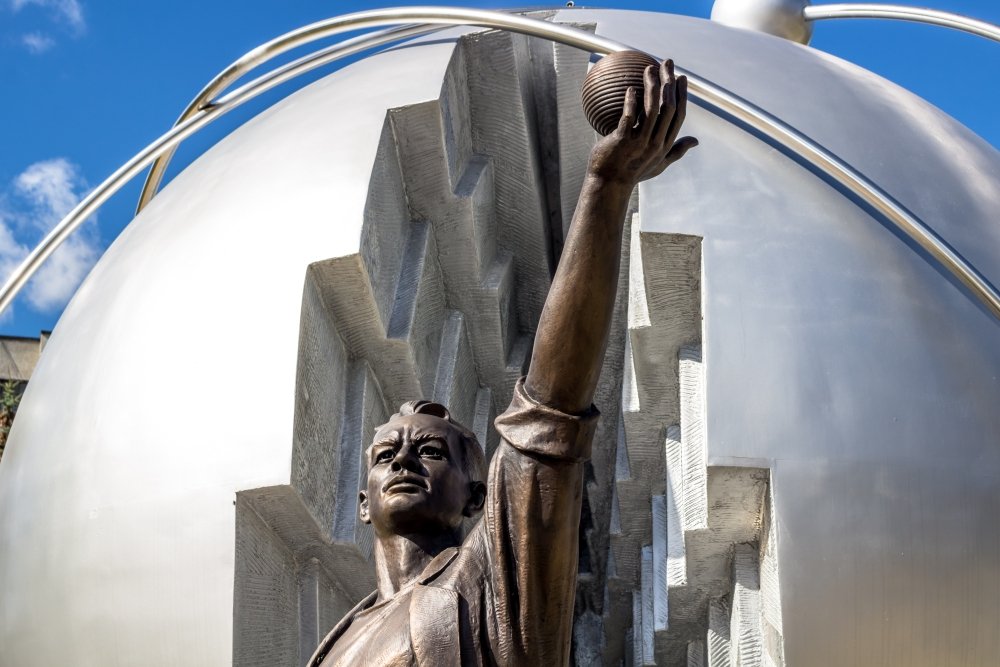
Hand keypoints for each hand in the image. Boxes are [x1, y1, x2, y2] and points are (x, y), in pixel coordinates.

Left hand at [587, 59, 697, 186]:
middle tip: (666, 63)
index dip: (681, 94)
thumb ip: (677, 151)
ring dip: (651, 86)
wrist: (609, 185)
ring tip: (649, 68)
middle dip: (669, 81)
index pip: (678, 115)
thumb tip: (695, 141)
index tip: (681, 77)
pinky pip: (628, 116)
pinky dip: (631, 101)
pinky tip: (630, 88)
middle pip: (667, 106)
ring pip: (651, 109)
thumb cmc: (633, 174)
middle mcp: (656, 143)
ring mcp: (640, 142)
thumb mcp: (659, 164)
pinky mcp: (623, 141)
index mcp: (665, 145)